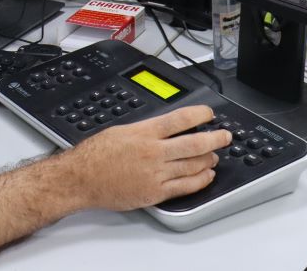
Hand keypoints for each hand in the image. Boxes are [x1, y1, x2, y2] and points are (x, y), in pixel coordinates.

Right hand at [63, 105, 230, 211]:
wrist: (81, 178)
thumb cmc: (94, 155)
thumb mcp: (119, 131)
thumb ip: (144, 130)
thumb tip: (163, 129)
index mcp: (143, 132)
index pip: (179, 119)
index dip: (199, 115)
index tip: (209, 113)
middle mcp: (153, 152)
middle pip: (194, 144)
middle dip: (215, 139)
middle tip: (225, 136)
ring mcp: (156, 173)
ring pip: (193, 165)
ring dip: (208, 160)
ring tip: (214, 156)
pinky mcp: (155, 192)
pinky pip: (186, 187)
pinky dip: (200, 180)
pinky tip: (206, 176)